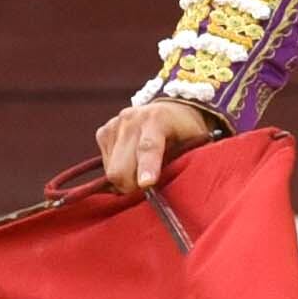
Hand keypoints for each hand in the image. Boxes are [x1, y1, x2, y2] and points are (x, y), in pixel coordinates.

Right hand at [95, 100, 220, 195]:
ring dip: (125, 180)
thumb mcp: (194, 144)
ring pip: (111, 170)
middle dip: (132, 186)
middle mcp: (132, 119)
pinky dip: (118, 169)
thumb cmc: (186, 133)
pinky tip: (132, 162)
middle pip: (121, 167)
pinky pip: (105, 164)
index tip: (147, 183)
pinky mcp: (104, 132)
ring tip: (142, 173)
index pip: (149, 147)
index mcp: (158, 119)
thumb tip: (175, 188)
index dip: (147, 167)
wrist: (171, 109)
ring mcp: (115, 124)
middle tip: (147, 190)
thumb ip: (182, 161)